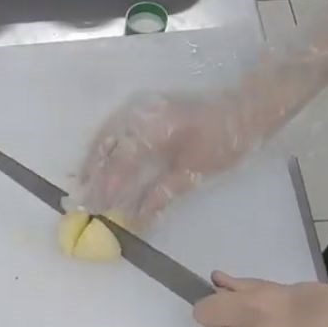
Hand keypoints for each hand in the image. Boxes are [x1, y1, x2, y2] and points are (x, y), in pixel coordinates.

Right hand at [78, 91, 254, 224]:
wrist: (246, 107)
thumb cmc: (225, 141)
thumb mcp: (194, 173)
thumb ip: (161, 195)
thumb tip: (137, 219)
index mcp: (153, 131)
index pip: (119, 164)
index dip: (106, 189)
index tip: (96, 210)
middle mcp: (140, 115)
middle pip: (106, 148)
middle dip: (92, 176)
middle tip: (81, 201)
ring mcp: (141, 108)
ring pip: (106, 135)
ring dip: (93, 160)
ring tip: (83, 183)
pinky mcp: (146, 107)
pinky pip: (115, 126)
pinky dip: (104, 146)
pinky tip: (101, 161)